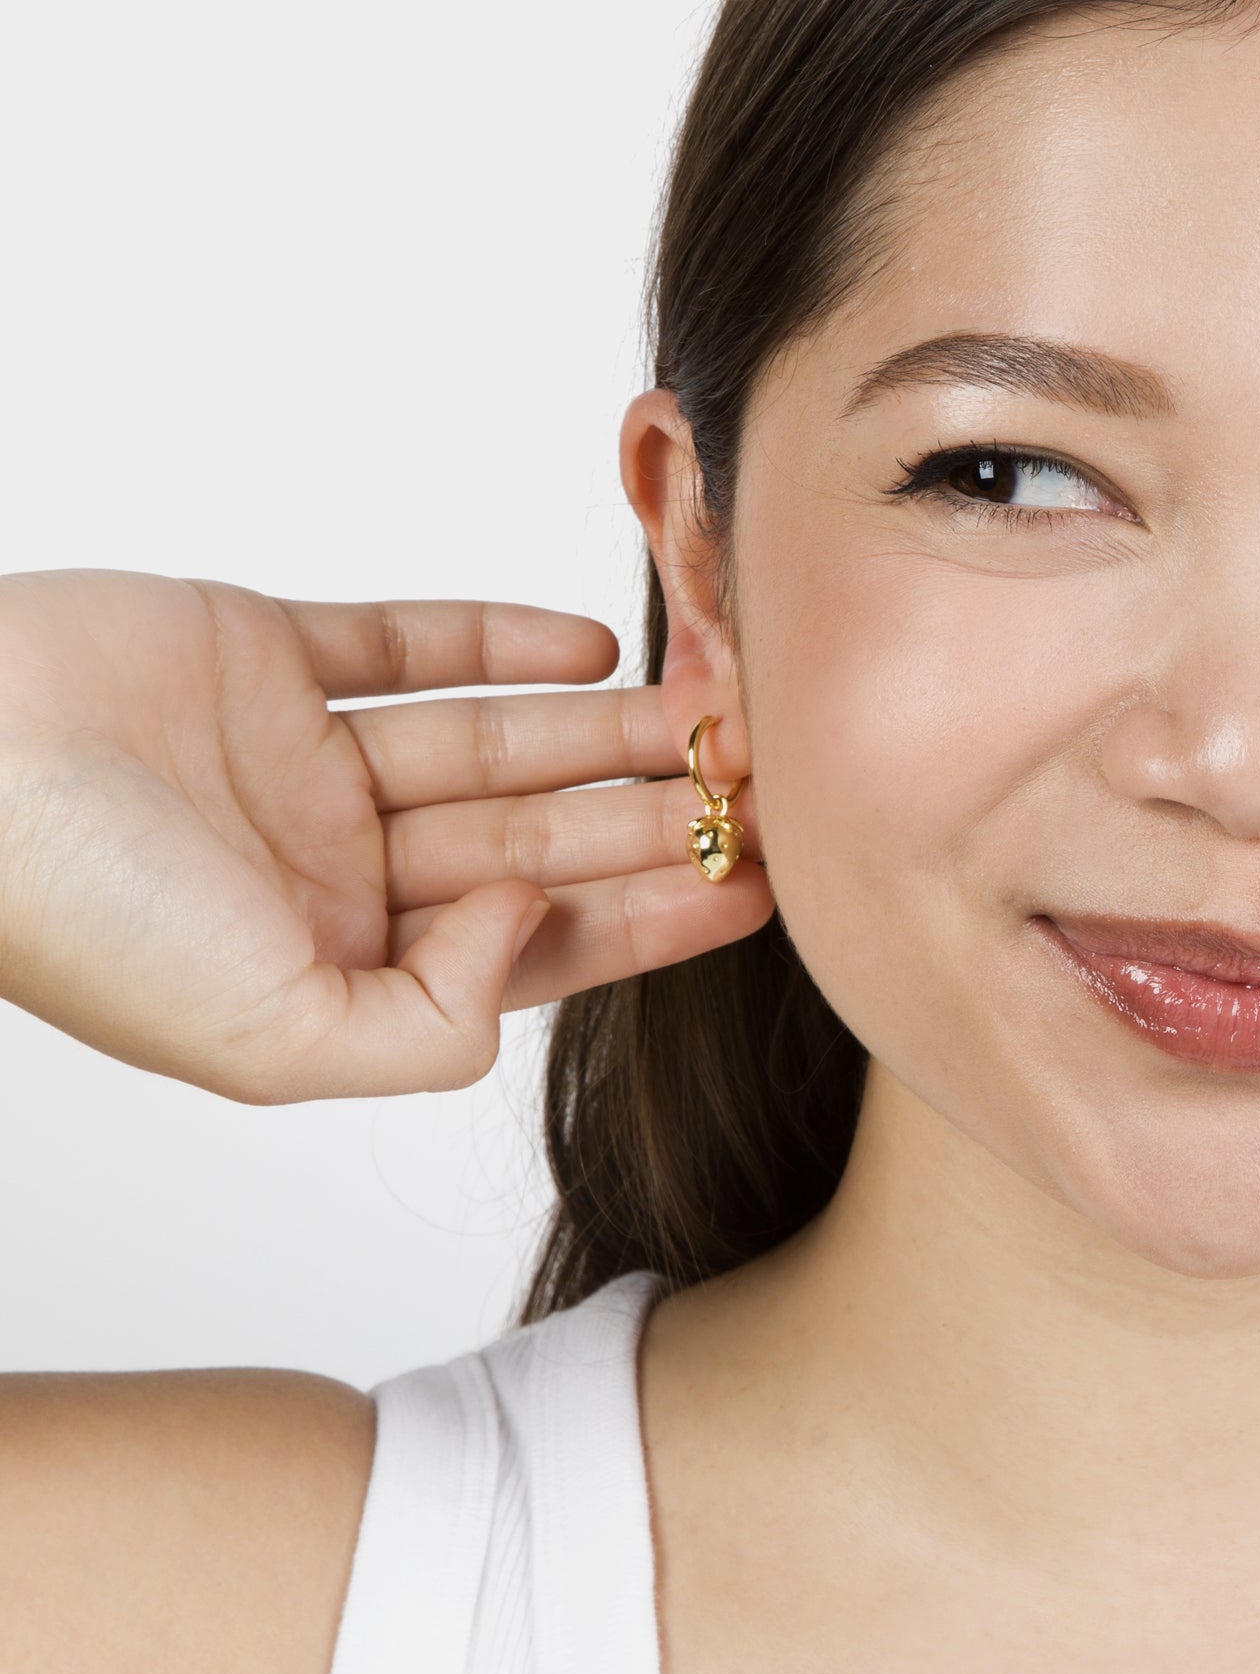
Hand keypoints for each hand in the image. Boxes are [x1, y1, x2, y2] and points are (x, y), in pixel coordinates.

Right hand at [0, 572, 772, 1101]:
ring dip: (604, 728)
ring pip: (491, 741)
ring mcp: (293, 758)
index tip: (766, 886)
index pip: (534, 945)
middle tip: (771, 784)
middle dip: (652, 817)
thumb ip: (423, 1028)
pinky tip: (593, 643)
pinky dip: (497, 638)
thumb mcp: (267, 1036)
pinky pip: (405, 644)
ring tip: (717, 710)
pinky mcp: (258, 652)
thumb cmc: (75, 913)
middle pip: (533, 838)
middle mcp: (327, 867)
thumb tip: (523, 944)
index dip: (652, 919)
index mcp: (332, 965)